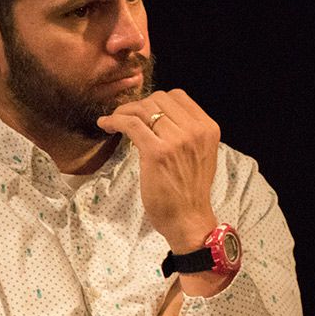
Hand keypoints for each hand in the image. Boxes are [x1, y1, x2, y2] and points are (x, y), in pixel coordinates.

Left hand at [97, 89, 219, 251]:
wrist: (189, 219)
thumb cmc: (190, 191)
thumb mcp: (200, 154)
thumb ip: (187, 133)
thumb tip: (158, 116)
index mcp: (208, 128)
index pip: (177, 96)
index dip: (156, 101)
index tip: (143, 112)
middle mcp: (196, 130)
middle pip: (158, 99)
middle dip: (138, 106)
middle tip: (126, 118)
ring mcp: (177, 140)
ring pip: (143, 109)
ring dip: (123, 111)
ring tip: (113, 121)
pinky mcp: (157, 152)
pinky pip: (131, 124)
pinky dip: (114, 120)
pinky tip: (106, 125)